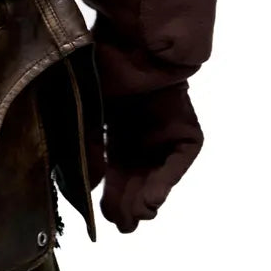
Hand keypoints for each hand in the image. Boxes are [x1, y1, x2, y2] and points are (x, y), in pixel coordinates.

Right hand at [100, 82, 202, 232]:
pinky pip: (177, 163)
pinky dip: (165, 182)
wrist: (135, 46)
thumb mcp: (85, 113)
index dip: (110, 195)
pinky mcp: (186, 135)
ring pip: (157, 175)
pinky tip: (152, 199)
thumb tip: (89, 184)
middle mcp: (142, 137)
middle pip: (136, 179)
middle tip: (122, 225)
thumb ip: (88, 148)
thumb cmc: (105, 71)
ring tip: (136, 216)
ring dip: (146, 198)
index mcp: (117, 131)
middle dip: (128, 203)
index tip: (102, 217)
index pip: (115, 172)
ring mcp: (165, 136)